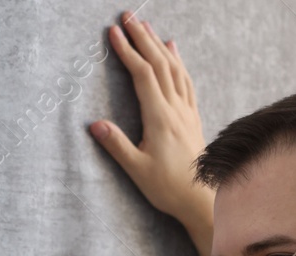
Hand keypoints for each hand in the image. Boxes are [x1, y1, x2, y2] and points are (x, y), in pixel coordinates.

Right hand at [89, 14, 213, 231]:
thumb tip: (94, 125)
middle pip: (159, 63)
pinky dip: (178, 60)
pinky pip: (186, 80)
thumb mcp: (137, 170)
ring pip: (174, 68)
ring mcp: (186, 111)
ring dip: (159, 44)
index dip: (127, 52)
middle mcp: (175, 109)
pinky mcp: (192, 116)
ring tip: (146, 26)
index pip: (142, 75)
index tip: (113, 33)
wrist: (201, 199)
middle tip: (128, 16)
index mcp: (159, 118)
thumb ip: (117, 146)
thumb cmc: (168, 188)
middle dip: (142, 37)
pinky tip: (173, 49)